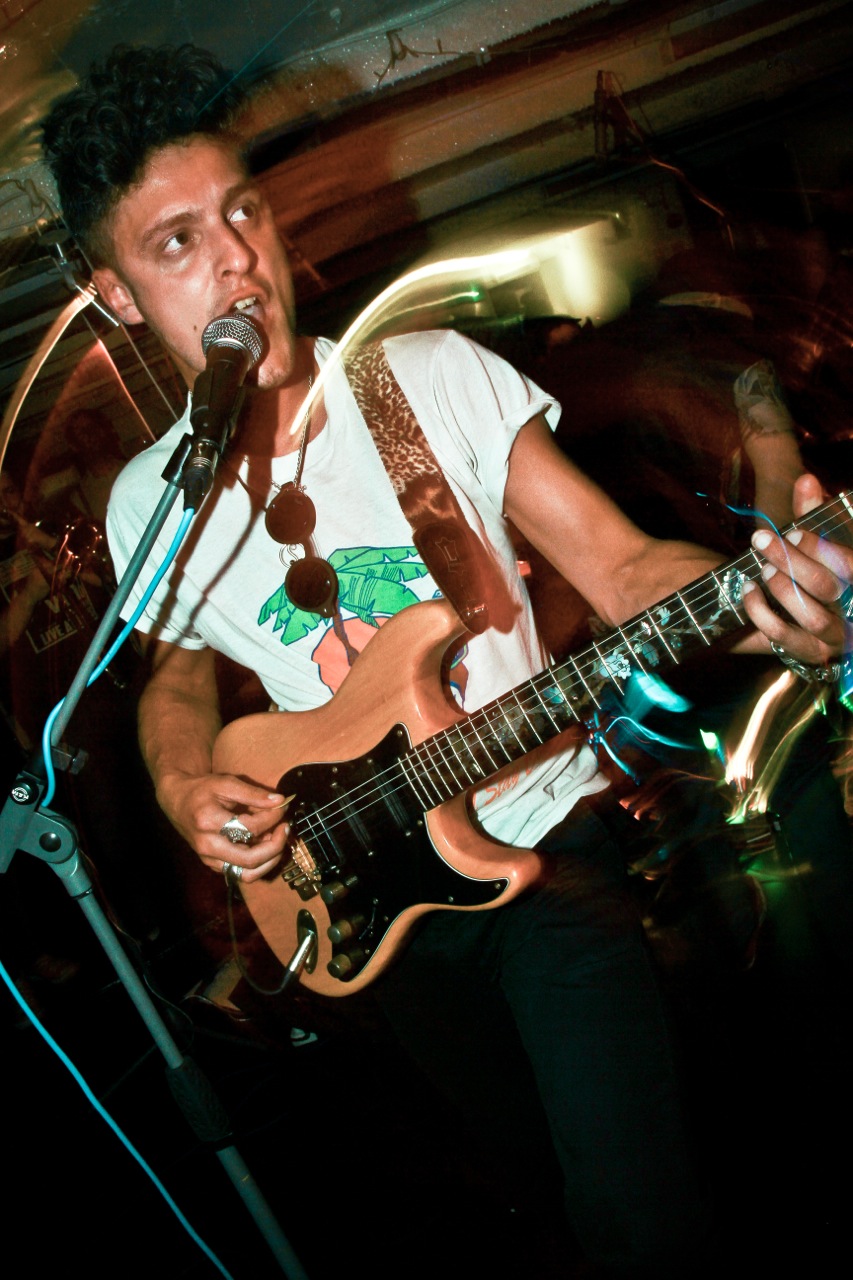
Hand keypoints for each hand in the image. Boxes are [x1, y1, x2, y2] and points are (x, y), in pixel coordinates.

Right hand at [158, 769, 290, 881]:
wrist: (178, 801)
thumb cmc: (202, 790)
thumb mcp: (226, 783)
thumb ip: (253, 793)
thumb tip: (279, 801)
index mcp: (208, 821)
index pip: (250, 827)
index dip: (272, 817)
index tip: (281, 806)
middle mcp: (207, 845)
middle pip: (249, 858)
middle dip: (275, 845)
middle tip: (285, 828)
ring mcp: (209, 859)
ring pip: (247, 874)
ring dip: (270, 860)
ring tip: (277, 839)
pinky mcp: (213, 865)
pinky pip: (241, 874)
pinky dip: (259, 864)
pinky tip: (265, 846)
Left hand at [742, 474, 852, 665]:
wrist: (810, 615)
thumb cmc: (817, 570)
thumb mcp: (818, 541)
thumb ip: (813, 514)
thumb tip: (805, 480)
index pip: (848, 564)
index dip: (818, 547)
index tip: (792, 532)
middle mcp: (852, 611)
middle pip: (826, 587)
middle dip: (791, 561)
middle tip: (762, 541)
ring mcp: (833, 637)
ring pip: (810, 617)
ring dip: (781, 589)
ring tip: (761, 568)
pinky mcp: (809, 653)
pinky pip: (784, 637)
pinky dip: (761, 613)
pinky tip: (747, 591)